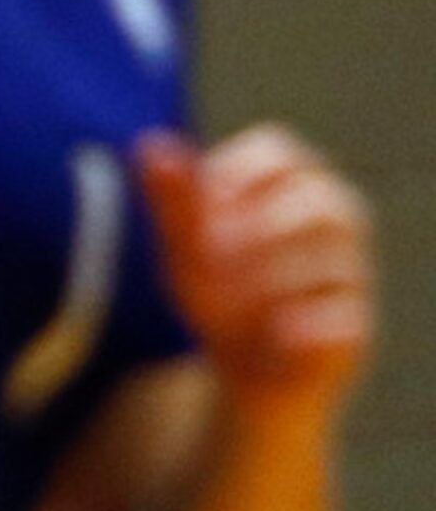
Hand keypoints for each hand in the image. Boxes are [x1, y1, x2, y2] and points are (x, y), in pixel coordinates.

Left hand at [137, 125, 373, 411]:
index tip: (203, 208)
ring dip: (267, 279)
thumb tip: (151, 142)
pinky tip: (271, 331)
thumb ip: (175, 197)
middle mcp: (334, 219)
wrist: (241, 368)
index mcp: (290, 183)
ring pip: (327, 260)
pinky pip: (337, 317)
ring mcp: (353, 273)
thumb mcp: (186, 245)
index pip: (274, 150)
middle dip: (257, 228)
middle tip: (213, 255)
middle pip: (314, 199)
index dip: (234, 174)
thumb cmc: (217, 289)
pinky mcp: (358, 327)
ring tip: (232, 299)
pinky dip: (296, 323)